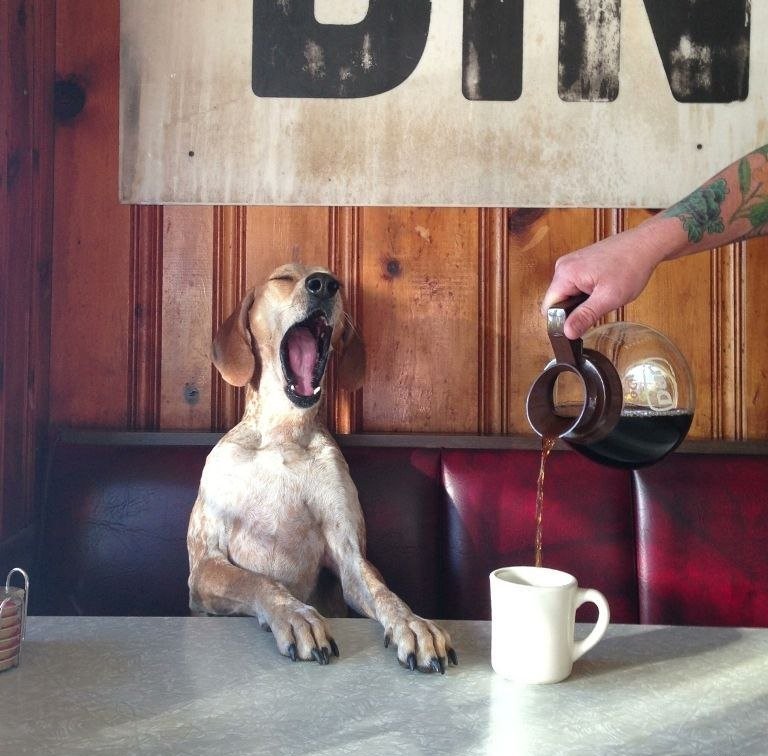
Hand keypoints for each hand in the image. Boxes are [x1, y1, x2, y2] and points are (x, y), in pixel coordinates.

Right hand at [541, 222, 665, 338]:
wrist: (645, 244)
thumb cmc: (630, 266)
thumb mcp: (608, 298)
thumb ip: (585, 316)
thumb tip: (567, 332)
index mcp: (565, 273)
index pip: (549, 307)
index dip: (561, 320)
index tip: (581, 322)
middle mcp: (563, 266)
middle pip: (557, 301)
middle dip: (574, 310)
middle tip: (598, 306)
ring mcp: (571, 263)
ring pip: (567, 294)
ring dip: (582, 301)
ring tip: (602, 295)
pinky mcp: (579, 263)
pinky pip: (574, 285)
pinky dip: (586, 292)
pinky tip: (602, 287)